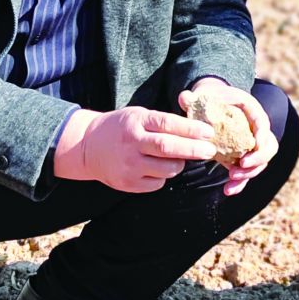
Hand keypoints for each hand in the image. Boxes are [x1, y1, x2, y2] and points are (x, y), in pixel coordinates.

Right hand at [54, 105, 217, 193]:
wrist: (88, 147)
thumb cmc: (121, 128)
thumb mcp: (138, 115)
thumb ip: (162, 122)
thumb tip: (197, 130)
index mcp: (136, 122)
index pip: (168, 124)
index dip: (191, 129)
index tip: (209, 132)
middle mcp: (132, 144)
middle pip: (169, 148)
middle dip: (194, 149)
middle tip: (210, 150)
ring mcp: (129, 165)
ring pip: (167, 169)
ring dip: (180, 164)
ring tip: (180, 158)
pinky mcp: (128, 183)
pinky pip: (157, 183)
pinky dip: (164, 175)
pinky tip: (158, 167)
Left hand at [180, 77, 278, 196]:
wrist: (212, 103)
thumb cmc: (210, 97)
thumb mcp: (202, 94)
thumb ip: (193, 97)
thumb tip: (183, 98)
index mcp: (251, 110)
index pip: (263, 123)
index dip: (262, 136)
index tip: (254, 146)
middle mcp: (256, 129)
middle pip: (268, 146)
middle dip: (258, 159)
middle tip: (241, 167)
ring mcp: (250, 145)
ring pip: (260, 163)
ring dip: (248, 175)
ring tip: (231, 181)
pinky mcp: (242, 157)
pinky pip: (247, 172)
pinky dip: (240, 183)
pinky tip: (228, 191)